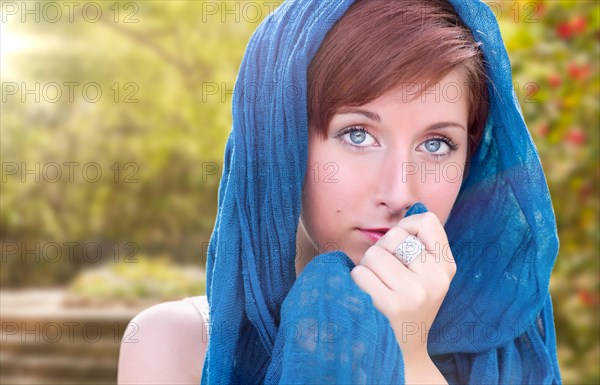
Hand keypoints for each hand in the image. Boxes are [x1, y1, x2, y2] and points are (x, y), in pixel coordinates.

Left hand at [350, 212, 455, 359]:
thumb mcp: (426, 275)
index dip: (408, 226)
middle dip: (382, 250)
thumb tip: (410, 205)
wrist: (402, 350)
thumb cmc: (406, 303)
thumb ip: (420, 244)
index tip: (403, 245)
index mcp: (446, 267)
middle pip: (394, 236)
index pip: (428, 221)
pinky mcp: (392, 306)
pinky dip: (356, 282)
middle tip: (385, 273)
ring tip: (377, 286)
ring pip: (374, 254)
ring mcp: (416, 293)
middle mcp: (436, 279)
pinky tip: (368, 296)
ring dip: (367, 268)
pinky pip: (360, 273)